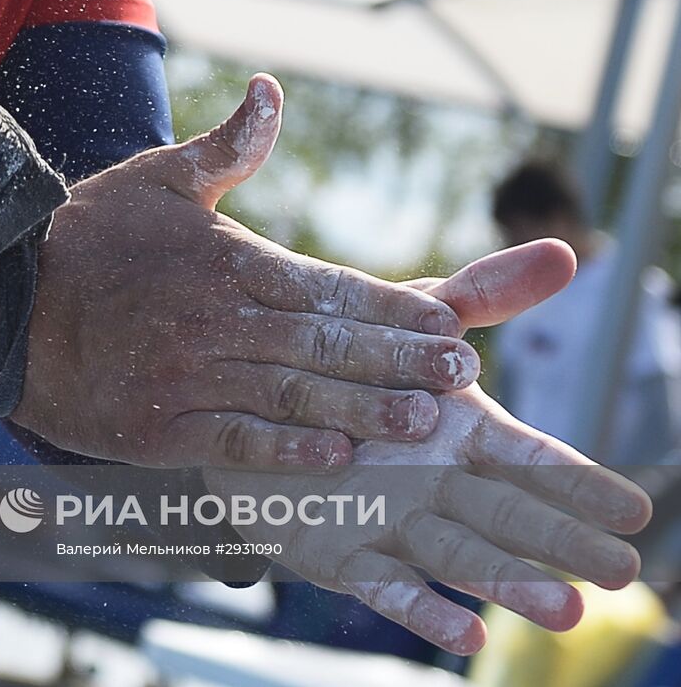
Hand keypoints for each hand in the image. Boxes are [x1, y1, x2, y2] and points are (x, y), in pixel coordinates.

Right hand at [13, 74, 482, 468]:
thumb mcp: (153, 179)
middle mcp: (213, 322)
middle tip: (461, 376)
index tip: (448, 323)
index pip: (327, 286)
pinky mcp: (155, 429)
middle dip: (398, 362)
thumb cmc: (84, 238)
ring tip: (425, 426)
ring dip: (363, 411)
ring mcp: (184, 379)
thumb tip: (273, 90)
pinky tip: (336, 462)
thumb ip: (225, 148)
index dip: (391, 307)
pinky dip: (286, 453)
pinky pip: (232, 442)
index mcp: (223, 261)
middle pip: (324, 345)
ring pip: (291, 397)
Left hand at [205, 244, 651, 654]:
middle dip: (562, 542)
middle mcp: (437, 485)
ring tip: (565, 612)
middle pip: (510, 516)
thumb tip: (567, 250)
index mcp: (462, 433)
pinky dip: (422, 608)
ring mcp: (393, 523)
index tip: (636, 508)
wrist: (253, 398)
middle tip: (622, 571)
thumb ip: (482, 296)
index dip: (581, 483)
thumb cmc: (350, 360)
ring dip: (510, 583)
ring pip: (460, 556)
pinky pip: (385, 586)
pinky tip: (466, 637)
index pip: (533, 459)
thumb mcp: (413, 319)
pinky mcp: (342, 554)